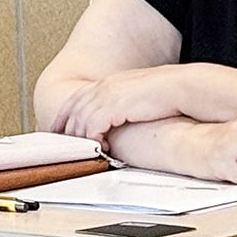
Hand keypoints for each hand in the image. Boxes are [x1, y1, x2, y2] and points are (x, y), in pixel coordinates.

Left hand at [53, 69, 182, 141]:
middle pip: (72, 109)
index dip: (63, 115)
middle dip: (64, 128)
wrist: (180, 87)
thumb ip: (122, 105)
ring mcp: (106, 95)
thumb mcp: (136, 97)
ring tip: (83, 152)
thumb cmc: (164, 94)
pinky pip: (93, 127)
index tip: (57, 128)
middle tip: (60, 146)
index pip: (75, 99)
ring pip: (80, 120)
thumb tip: (118, 120)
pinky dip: (93, 139)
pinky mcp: (113, 107)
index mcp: (107, 83)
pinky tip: (101, 148)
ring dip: (80, 138)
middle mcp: (103, 87)